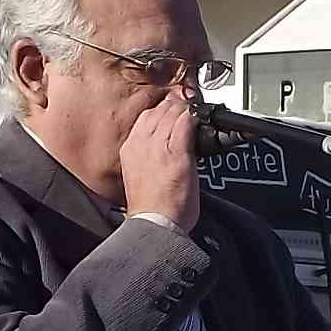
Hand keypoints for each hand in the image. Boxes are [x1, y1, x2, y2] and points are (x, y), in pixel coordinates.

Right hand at [120, 93, 200, 232]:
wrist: (154, 224)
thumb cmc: (150, 207)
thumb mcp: (139, 174)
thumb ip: (148, 155)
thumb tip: (163, 144)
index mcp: (130, 148)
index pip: (146, 116)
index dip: (163, 110)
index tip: (173, 110)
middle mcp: (142, 143)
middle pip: (159, 111)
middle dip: (175, 106)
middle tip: (187, 106)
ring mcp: (160, 147)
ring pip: (172, 113)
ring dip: (185, 110)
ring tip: (194, 112)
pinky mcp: (178, 154)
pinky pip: (186, 124)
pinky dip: (194, 119)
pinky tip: (199, 121)